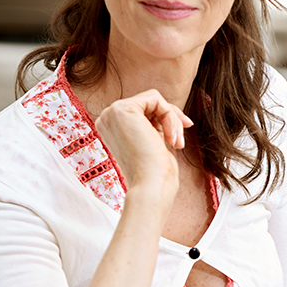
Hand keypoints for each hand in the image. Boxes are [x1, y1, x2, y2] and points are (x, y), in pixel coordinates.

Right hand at [95, 90, 192, 216]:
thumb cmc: (155, 172)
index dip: (165, 120)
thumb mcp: (154, 141)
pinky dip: (170, 116)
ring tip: (176, 143)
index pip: (142, 111)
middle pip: (148, 103)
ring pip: (154, 100)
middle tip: (180, 142)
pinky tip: (171, 138)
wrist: (151, 186)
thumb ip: (155, 124)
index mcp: (111, 128)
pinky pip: (156, 99)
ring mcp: (111, 112)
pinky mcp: (122, 109)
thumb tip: (170, 110)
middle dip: (170, 119)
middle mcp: (106, 118)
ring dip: (172, 120)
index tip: (179, 138)